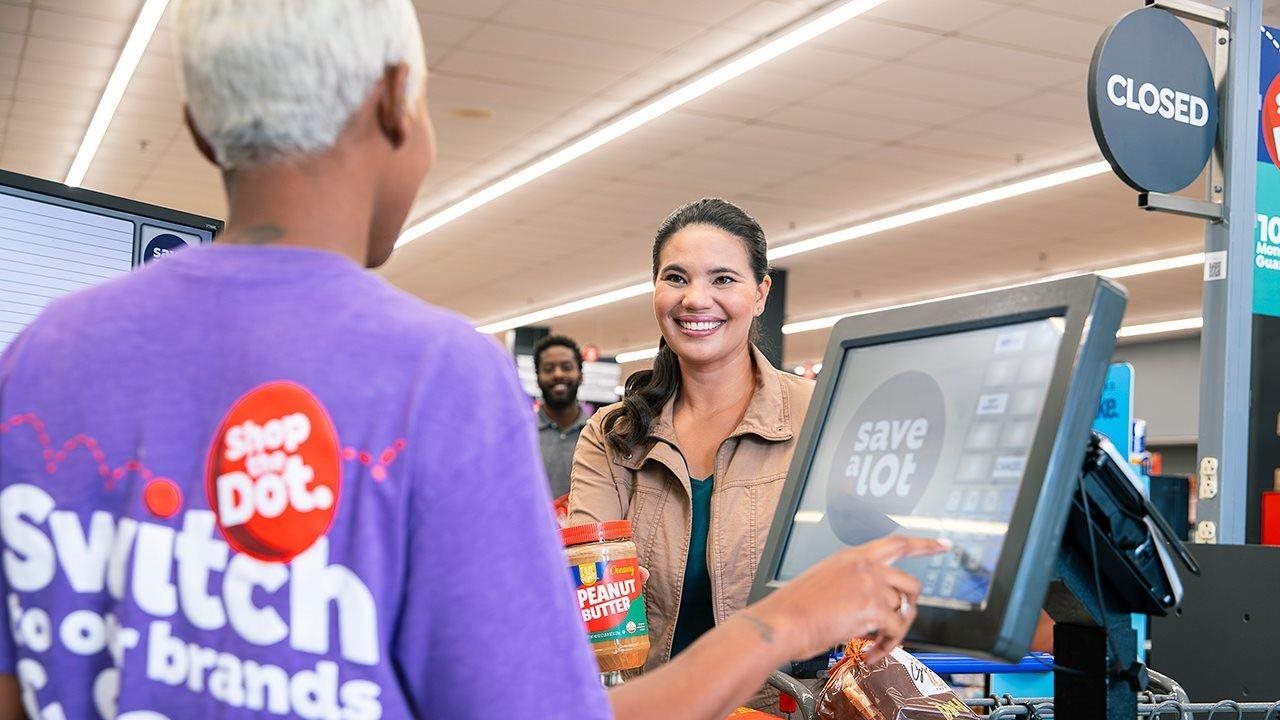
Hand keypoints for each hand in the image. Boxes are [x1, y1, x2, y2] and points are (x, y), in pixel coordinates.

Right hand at [746, 536, 946, 664]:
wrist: (782, 622)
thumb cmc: (793, 608)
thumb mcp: (823, 582)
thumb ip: (851, 585)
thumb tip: (870, 605)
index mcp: (852, 557)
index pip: (897, 544)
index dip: (924, 545)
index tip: (943, 544)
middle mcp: (865, 566)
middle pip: (910, 583)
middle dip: (909, 607)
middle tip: (898, 624)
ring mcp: (871, 585)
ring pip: (904, 610)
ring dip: (895, 632)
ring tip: (876, 645)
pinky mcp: (872, 608)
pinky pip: (896, 631)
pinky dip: (887, 646)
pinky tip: (870, 653)